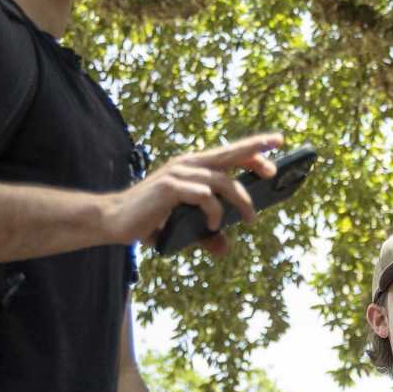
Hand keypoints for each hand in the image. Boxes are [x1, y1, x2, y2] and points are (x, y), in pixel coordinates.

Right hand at [103, 134, 285, 254]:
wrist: (114, 221)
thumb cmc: (149, 221)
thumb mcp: (183, 228)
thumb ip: (206, 235)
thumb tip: (225, 249)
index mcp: (193, 167)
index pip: (228, 152)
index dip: (253, 146)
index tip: (277, 142)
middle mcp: (187, 164)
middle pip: (230, 154)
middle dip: (255, 156)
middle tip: (276, 170)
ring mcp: (178, 174)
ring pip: (222, 180)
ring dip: (240, 200)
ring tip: (250, 219)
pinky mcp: (170, 187)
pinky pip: (203, 196)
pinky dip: (213, 211)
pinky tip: (212, 225)